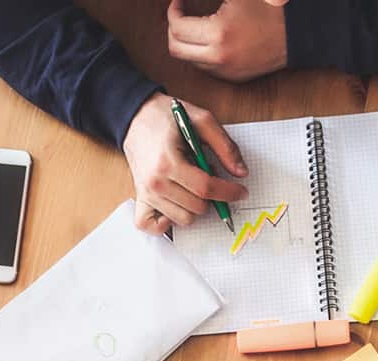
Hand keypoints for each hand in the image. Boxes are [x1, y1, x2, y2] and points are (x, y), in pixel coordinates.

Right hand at [122, 93, 247, 234]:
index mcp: (168, 162)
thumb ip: (225, 146)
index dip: (228, 192)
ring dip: (195, 206)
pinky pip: (152, 226)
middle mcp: (155, 182)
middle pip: (197, 207)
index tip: (241, 191)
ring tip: (191, 185)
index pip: (205, 189)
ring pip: (183, 219)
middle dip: (212, 196)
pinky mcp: (141, 198)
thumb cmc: (165, 117)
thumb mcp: (202, 120)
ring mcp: (146, 193)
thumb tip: (241, 173)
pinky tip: (176, 206)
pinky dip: (166, 223)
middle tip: (208, 176)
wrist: (136, 116)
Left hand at [166, 0, 288, 82]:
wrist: (296, 34)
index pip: (178, 28)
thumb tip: (180, 0)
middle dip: (173, 30)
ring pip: (189, 60)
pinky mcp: (233, 78)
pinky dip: (202, 54)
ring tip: (194, 27)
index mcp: (218, 34)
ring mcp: (226, 71)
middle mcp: (219, 58)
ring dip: (187, 43)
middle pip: (176, 49)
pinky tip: (209, 39)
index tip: (178, 3)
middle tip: (180, 16)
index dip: (173, 12)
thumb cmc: (269, 10)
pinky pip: (206, 68)